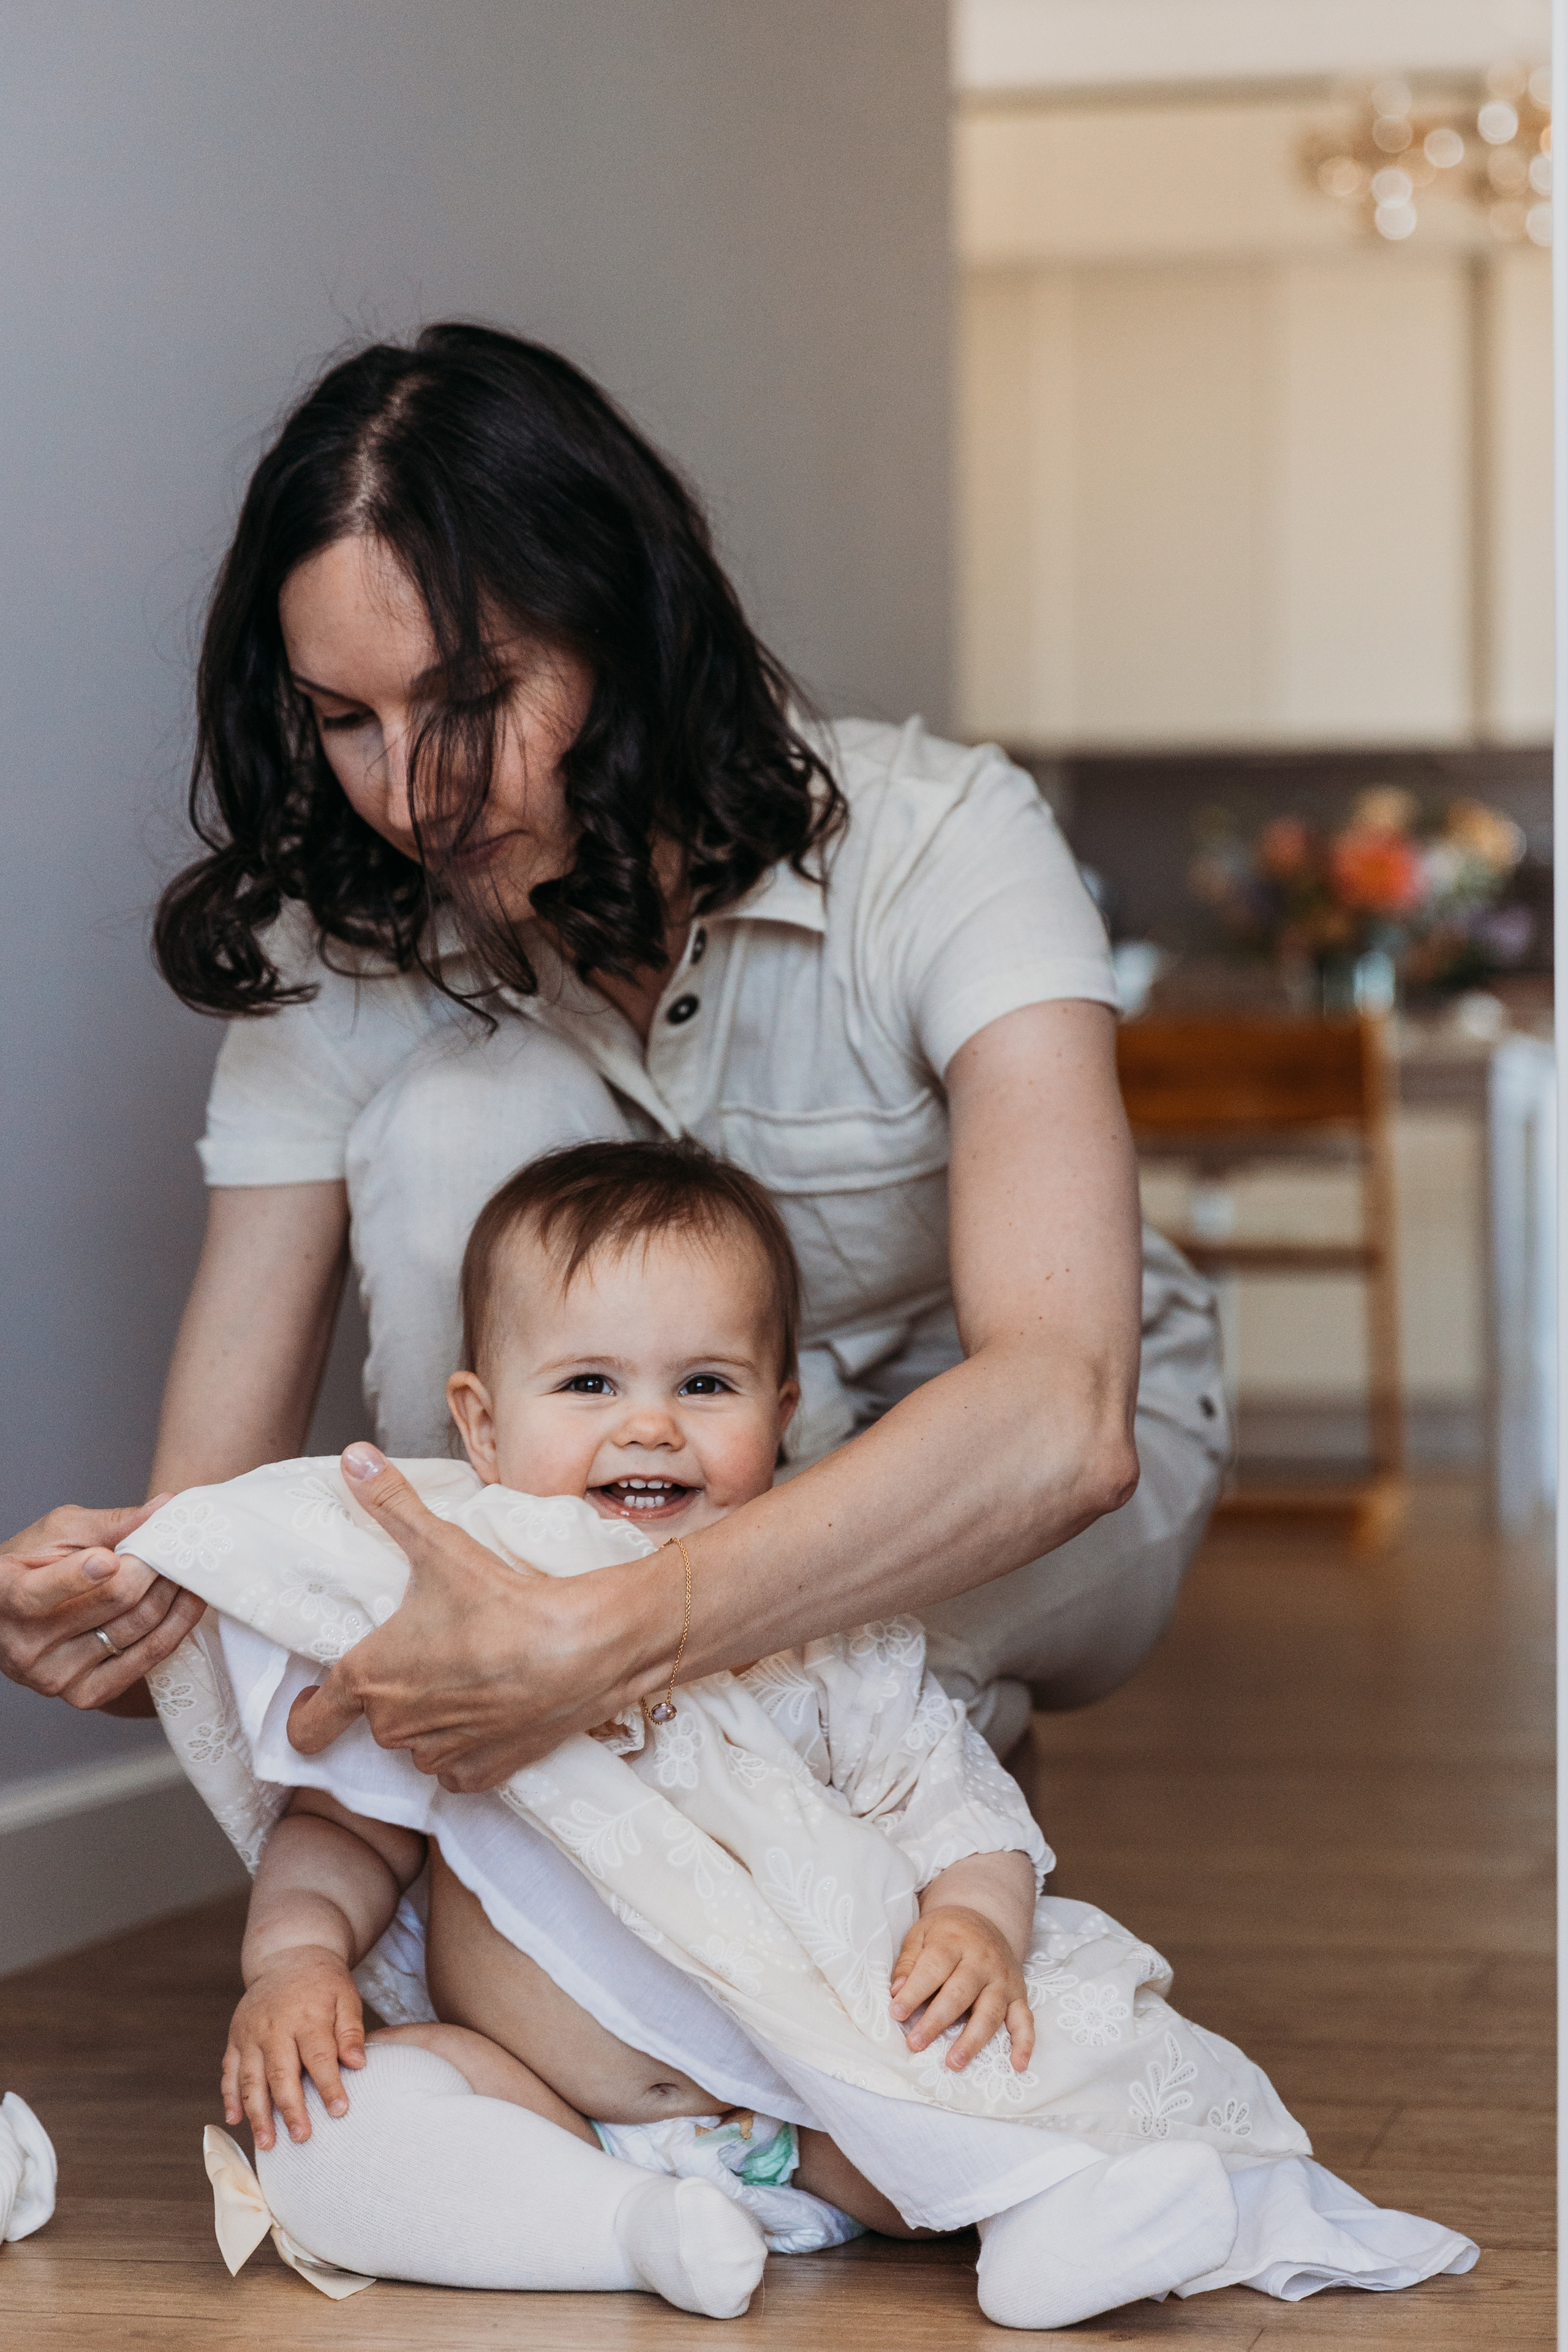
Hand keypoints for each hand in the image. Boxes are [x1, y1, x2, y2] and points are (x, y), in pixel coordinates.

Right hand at [0, 1501, 206, 1708]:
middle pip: (113, 1602)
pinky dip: (176, 1625)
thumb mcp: (60, 1533)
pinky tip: (185, 1600)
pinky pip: (147, 1658)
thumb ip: (110, 1523)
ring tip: (187, 1567)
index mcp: (6, 1596)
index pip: (42, 1591)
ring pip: (138, 1628)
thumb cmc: (34, 1565)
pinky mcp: (86, 1695)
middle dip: (154, 1567)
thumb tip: (164, 1507)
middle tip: (178, 1545)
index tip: (109, 1558)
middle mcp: (27, 1646)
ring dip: (173, 1592)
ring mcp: (56, 1677)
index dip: (80, 1575)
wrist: (14, 1620)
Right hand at [223, 1946, 367, 2149]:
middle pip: (281, 2073)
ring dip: (257, 2114)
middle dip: (290, 2109)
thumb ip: (350, 2031)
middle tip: (301, 2138)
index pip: (319, 2056)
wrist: (289, 1956)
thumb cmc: (324, 1984)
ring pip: (250, 2079)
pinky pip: (229, 2070)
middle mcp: (274, 2027)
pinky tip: (234, 2119)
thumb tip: (358, 2064)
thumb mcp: (346, 1998)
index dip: (329, 2085)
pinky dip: (229, 2096)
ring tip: (267, 2143)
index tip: (340, 2111)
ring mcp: (250, 2033)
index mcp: (306, 2016)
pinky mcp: (235, 2037)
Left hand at [285, 1446, 639, 1789]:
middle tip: (427, 1658)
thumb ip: (390, 1503)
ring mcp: (439, 1755)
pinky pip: (456, 1769)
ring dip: (430, 1721)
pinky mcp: (482, 1773)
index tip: (313, 1702)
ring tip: (464, 1680)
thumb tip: (353, 1457)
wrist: (581, 1649)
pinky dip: (466, 1746)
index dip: (305, 1715)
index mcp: (371, 1677)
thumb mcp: (440, 1545)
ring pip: (417, 1743)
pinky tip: (489, 1713)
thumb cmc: (503, 1601)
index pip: (309, 1725)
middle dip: (394, 1694)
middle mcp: (396, 1725)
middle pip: (375, 1720)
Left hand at [889, 1905, 1035, 2072]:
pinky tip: (1018, 2064)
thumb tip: (896, 1991)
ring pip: (990, 2013)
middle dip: (937, 2021)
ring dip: (972, 2040)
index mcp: (954, 1942)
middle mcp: (982, 1961)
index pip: (933, 1968)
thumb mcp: (921, 1934)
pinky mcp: (1019, 1994)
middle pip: (960, 1993)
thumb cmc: (946, 1934)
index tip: (896, 2013)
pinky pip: (1025, 2020)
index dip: (914, 1992)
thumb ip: (909, 1962)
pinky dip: (1024, 2043)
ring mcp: (1003, 1980)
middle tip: (915, 2044)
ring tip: (953, 2063)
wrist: (984, 1919)